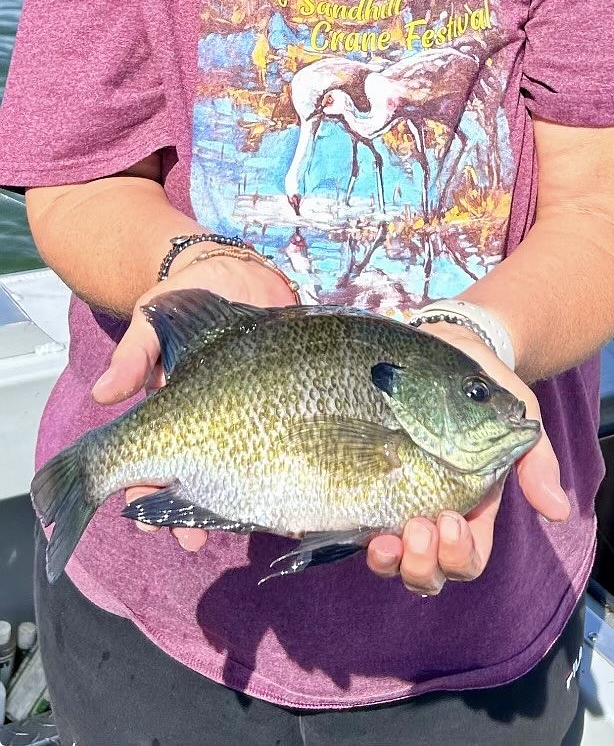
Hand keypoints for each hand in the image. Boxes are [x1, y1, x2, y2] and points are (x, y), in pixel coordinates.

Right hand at [92, 250, 296, 550]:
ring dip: (250, 507)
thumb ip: (135, 355)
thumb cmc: (188, 297)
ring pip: (246, 478)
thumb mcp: (154, 320)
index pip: (150, 465)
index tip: (147, 520)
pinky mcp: (289, 410)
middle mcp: (210, 428)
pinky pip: (293, 449)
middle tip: (193, 542)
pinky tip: (308, 497)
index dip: (146, 497)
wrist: (241, 274)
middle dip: (190, 519)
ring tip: (263, 526)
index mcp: (174, 415)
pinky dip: (299, 475)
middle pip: (195, 485)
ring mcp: (250, 423)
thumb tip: (103, 393)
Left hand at [366, 323, 569, 595]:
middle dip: (425, 565)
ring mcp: (398, 501)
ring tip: (385, 541)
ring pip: (394, 561)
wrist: (443, 344)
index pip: (470, 554)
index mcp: (473, 503)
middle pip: (431, 571)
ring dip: (391, 563)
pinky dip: (357, 537)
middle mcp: (434, 511)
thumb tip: (557, 510)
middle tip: (418, 528)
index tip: (449, 522)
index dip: (461, 554)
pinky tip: (354, 527)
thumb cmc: (483, 385)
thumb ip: (536, 461)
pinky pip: (358, 527)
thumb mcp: (517, 415)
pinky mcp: (366, 482)